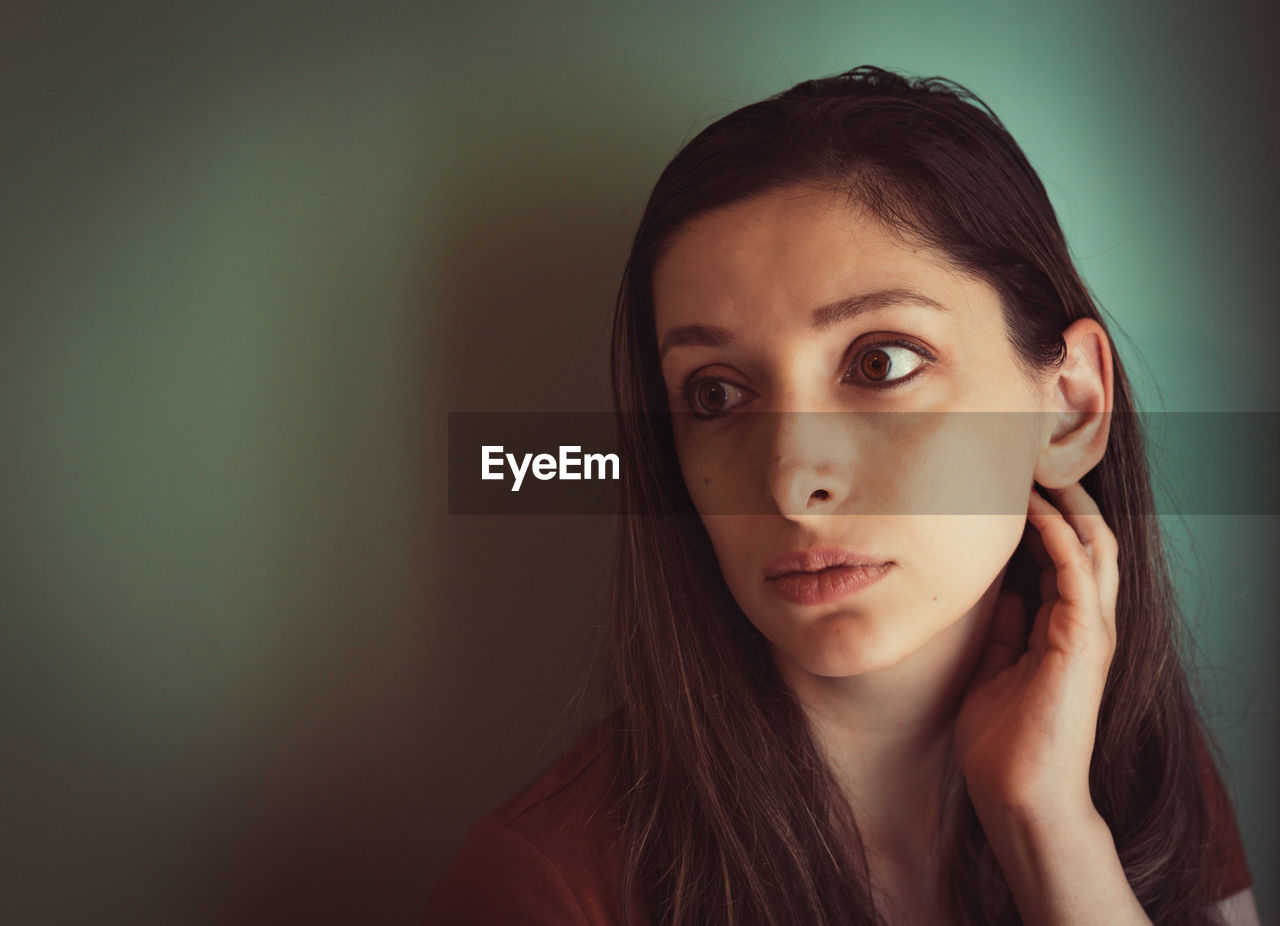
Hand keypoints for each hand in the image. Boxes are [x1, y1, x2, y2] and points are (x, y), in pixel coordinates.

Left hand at [953, 482, 1118, 824]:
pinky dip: (1059, 536)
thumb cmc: (1002, 743)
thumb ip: (1004, 631)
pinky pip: (1078, 574)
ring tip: (1038, 468)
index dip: (1044, 517)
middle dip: (1065, 498)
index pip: (1064, 557)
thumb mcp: (996, 670)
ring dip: (1067, 505)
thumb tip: (998, 594)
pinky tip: (1036, 510)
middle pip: (1088, 542)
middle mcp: (1085, 625)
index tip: (1013, 484)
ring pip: (1093, 548)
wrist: (1019, 797)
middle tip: (1031, 460)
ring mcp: (1090, 633)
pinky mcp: (1083, 642)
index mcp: (1064, 631)